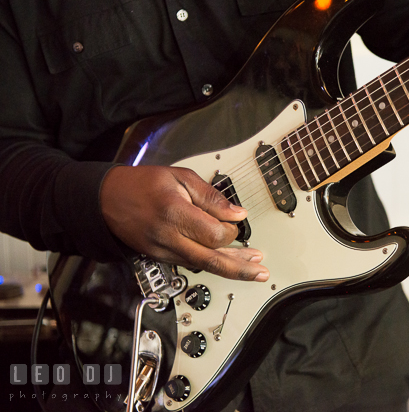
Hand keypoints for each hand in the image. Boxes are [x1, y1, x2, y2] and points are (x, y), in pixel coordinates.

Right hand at [100, 165, 268, 280]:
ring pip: (203, 266)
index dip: (231, 230)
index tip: (235, 220)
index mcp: (174, 213)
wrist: (106, 199)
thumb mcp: (180, 177)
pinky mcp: (160, 257)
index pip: (214, 234)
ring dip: (230, 268)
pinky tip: (227, 262)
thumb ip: (211, 196)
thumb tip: (236, 213)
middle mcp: (168, 238)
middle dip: (240, 268)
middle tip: (261, 272)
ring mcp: (163, 251)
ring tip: (253, 269)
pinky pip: (191, 263)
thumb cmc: (142, 184)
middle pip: (211, 260)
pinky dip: (212, 264)